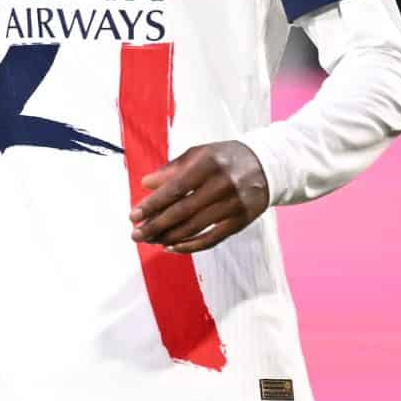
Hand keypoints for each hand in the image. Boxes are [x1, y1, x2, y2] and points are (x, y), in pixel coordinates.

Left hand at [131, 142, 269, 254]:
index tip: (133, 216)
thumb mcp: (199, 154)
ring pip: (195, 228)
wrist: (267, 165)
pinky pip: (212, 239)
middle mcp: (223, 184)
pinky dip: (190, 246)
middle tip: (136, 234)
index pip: (175, 189)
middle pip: (183, 211)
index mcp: (208, 163)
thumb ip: (172, 169)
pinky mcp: (241, 221)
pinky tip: (171, 247)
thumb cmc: (224, 158)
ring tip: (149, 240)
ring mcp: (234, 205)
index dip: (152, 204)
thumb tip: (145, 184)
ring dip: (168, 237)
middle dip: (156, 225)